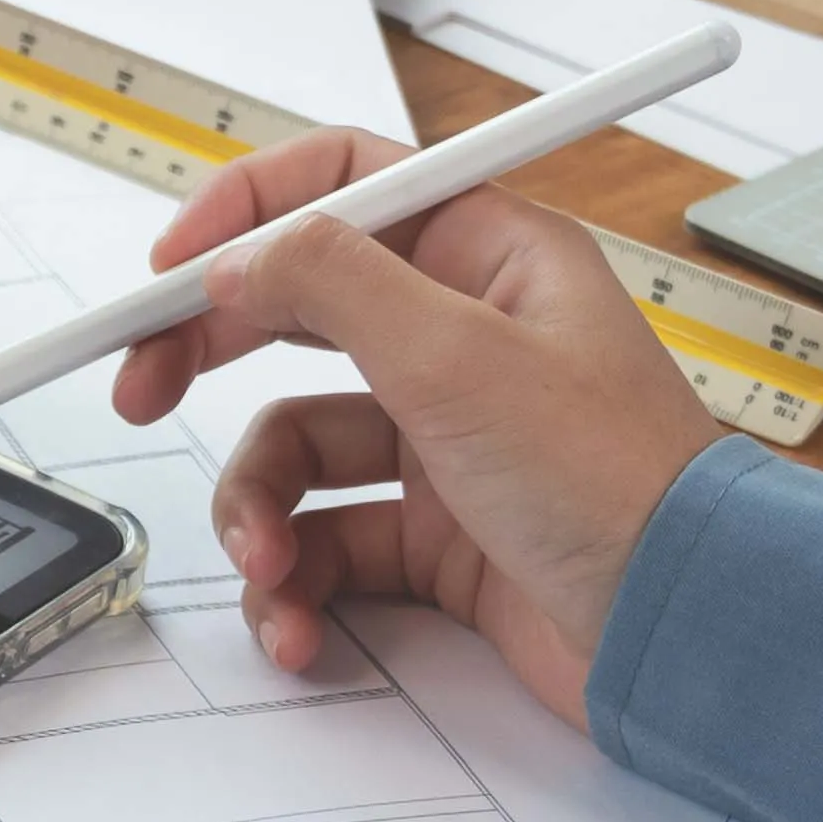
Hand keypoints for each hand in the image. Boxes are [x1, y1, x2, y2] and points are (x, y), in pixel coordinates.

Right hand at [103, 127, 721, 725]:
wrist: (684, 633)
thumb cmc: (614, 484)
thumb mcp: (458, 356)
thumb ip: (332, 282)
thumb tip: (238, 253)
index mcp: (489, 258)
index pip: (342, 188)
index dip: (244, 215)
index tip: (163, 272)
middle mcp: (465, 337)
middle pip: (294, 313)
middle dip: (206, 359)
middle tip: (138, 392)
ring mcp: (447, 439)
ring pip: (294, 445)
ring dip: (255, 508)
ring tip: (267, 563)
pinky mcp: (436, 536)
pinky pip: (324, 539)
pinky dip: (297, 581)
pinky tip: (301, 624)